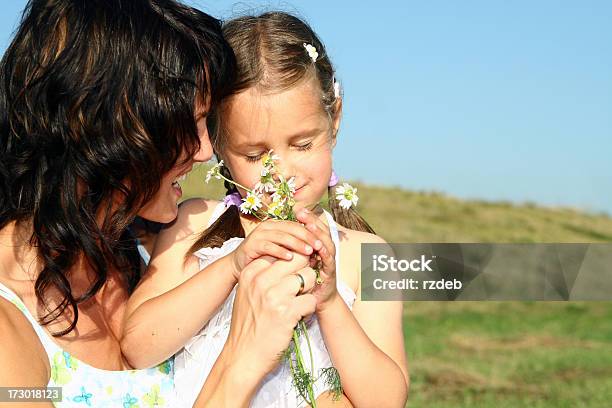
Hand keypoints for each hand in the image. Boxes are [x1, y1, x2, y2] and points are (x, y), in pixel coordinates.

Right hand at [224, 253, 317, 376]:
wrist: (242, 356)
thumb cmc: (248, 325)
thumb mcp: (248, 292)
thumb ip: (264, 275)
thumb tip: (291, 259)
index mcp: (251, 272)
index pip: (282, 252)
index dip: (293, 263)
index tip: (291, 278)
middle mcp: (261, 280)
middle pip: (298, 259)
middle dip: (304, 273)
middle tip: (300, 289)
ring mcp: (274, 295)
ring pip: (309, 276)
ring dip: (308, 291)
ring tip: (298, 304)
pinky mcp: (287, 312)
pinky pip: (311, 300)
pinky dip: (308, 310)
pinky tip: (298, 318)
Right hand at [228, 219, 322, 279]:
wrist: (239, 265)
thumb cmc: (263, 258)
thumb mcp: (281, 250)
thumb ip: (294, 246)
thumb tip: (315, 249)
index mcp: (277, 225)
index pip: (297, 225)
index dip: (310, 232)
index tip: (322, 242)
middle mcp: (268, 226)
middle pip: (292, 228)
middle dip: (307, 237)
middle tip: (318, 246)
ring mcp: (259, 234)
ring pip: (282, 236)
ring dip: (297, 243)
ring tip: (308, 252)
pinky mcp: (252, 244)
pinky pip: (269, 246)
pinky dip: (280, 251)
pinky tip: (290, 258)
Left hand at [295, 209, 338, 312]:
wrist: (317, 302)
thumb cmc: (303, 282)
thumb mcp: (294, 263)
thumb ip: (290, 251)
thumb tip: (276, 238)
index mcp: (315, 248)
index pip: (313, 229)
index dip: (306, 218)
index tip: (297, 210)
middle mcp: (324, 252)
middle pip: (321, 231)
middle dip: (312, 221)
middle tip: (302, 212)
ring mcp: (329, 261)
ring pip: (327, 243)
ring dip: (318, 234)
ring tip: (310, 225)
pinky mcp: (331, 273)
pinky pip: (329, 260)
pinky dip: (324, 252)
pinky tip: (318, 247)